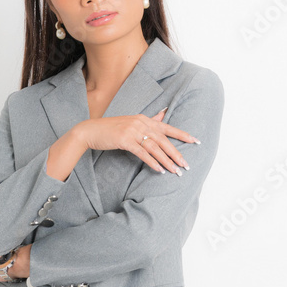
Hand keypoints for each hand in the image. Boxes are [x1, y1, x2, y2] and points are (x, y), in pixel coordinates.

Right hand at [75, 108, 198, 173]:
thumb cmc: (111, 128)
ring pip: (155, 147)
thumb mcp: (131, 122)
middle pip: (163, 139)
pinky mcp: (124, 140)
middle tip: (186, 165)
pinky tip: (159, 170)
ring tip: (175, 171)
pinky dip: (152, 162)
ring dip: (166, 161)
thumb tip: (162, 114)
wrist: (91, 130)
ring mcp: (132, 131)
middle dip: (176, 153)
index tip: (195, 141)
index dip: (182, 135)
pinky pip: (142, 153)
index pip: (167, 127)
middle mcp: (140, 123)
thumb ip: (148, 120)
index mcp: (144, 118)